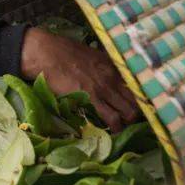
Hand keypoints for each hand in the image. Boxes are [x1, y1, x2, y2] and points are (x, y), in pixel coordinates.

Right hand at [20, 27, 140, 131]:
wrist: (47, 53)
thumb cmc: (63, 52)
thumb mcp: (90, 55)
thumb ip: (102, 65)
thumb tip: (105, 73)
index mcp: (113, 65)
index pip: (135, 84)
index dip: (138, 97)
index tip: (135, 104)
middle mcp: (113, 77)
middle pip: (136, 99)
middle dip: (136, 111)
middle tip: (130, 119)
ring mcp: (104, 89)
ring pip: (129, 111)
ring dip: (128, 121)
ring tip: (122, 127)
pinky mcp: (92, 99)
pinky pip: (112, 118)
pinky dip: (115, 128)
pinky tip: (113, 132)